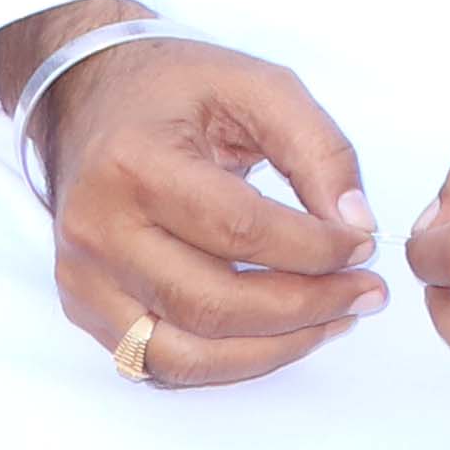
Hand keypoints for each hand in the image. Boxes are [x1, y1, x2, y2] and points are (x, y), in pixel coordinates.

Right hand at [9, 6, 381, 387]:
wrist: (88, 98)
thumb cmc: (177, 88)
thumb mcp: (259, 86)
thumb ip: (319, 149)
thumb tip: (355, 224)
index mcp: (136, 165)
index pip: (239, 230)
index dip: (314, 248)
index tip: (363, 243)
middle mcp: (97, 230)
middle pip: (211, 304)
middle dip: (305, 307)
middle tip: (366, 291)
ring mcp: (84, 277)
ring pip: (182, 354)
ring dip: (271, 349)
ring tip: (334, 320)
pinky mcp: (84, 306)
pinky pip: (158, 363)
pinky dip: (227, 361)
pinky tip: (281, 334)